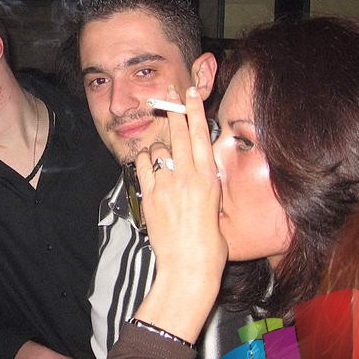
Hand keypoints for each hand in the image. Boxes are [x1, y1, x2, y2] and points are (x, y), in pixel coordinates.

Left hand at [133, 85, 227, 341]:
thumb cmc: (210, 245)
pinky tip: (148, 165)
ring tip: (161, 153)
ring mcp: (167, 184)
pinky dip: (144, 162)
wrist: (189, 266)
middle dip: (174, 110)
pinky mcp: (150, 196)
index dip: (195, 111)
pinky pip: (143, 167)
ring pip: (159, 149)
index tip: (190, 93)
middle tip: (168, 92)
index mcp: (209, 178)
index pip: (201, 135)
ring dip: (159, 146)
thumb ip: (206, 185)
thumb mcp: (215, 208)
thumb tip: (198, 170)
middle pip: (179, 133)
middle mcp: (188, 176)